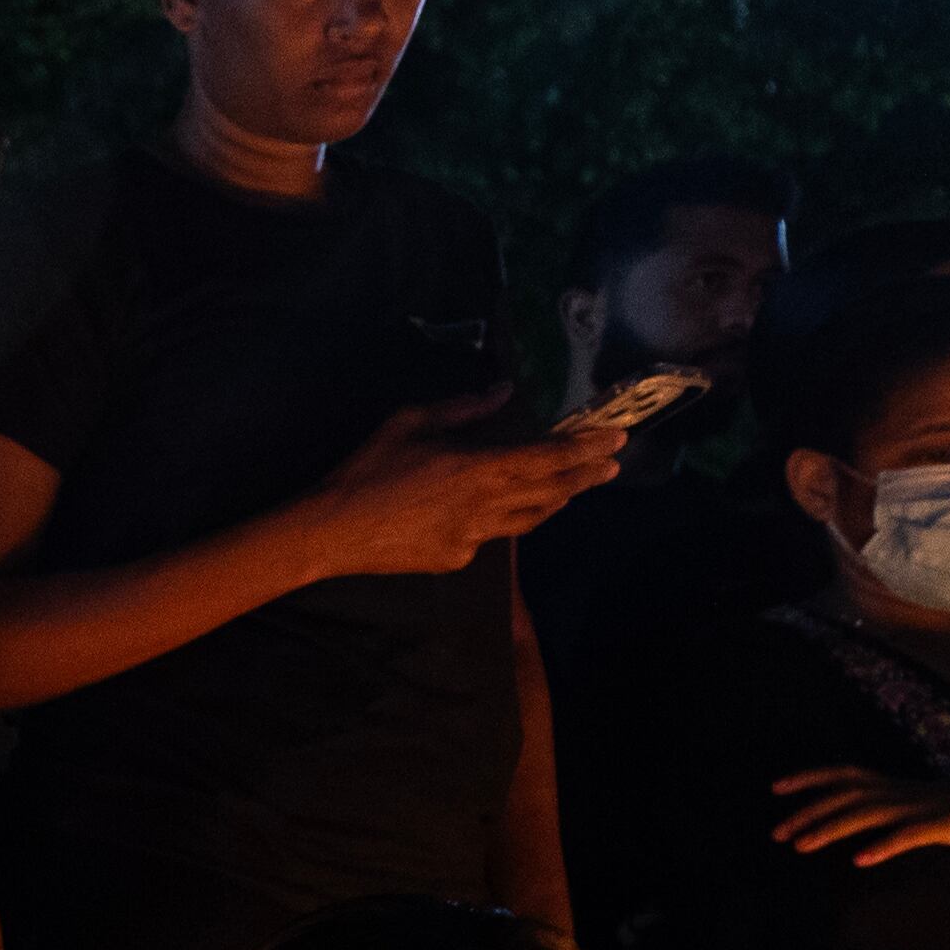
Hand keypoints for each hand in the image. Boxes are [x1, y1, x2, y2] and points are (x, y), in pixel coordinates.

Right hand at [290, 393, 622, 580]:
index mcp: (480, 466)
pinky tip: (505, 512)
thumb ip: (463, 408)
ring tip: (573, 489)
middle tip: (613, 465)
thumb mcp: (411, 422)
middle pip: (553, 490)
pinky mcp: (457, 558)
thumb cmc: (369, 469)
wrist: (333, 531)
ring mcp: (475, 537)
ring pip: (530, 518)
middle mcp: (488, 505)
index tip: (616, 438)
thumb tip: (503, 391)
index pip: (549, 456)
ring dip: (557, 500)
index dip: (587, 447)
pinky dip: (506, 520)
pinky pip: (493, 536)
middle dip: (587, 475)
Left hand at [767, 765, 949, 864]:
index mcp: (900, 787)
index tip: (776, 788)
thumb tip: (860, 831)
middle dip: (809, 811)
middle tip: (776, 833)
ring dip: (832, 829)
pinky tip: (860, 860)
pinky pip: (911, 834)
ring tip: (801, 846)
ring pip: (871, 812)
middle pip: (849, 794)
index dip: (812, 778)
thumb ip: (893, 818)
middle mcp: (907, 791)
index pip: (848, 775)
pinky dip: (884, 845)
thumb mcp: (924, 814)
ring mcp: (927, 805)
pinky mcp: (949, 823)